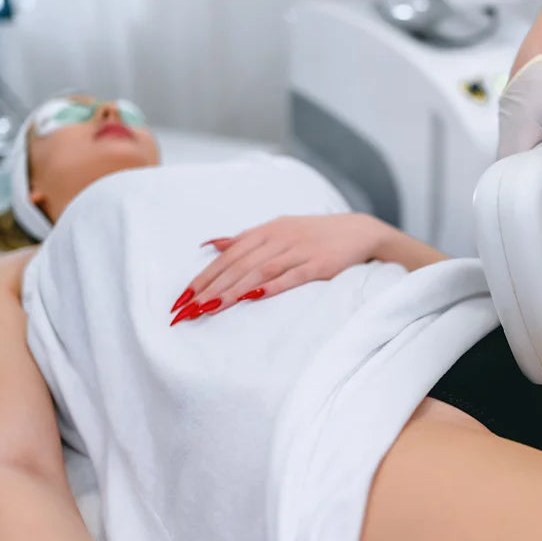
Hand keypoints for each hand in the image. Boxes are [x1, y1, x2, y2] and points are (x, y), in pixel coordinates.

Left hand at [170, 213, 384, 323]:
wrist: (359, 231)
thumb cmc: (314, 234)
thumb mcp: (278, 230)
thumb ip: (245, 239)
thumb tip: (211, 244)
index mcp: (266, 230)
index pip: (228, 256)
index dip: (204, 276)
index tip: (182, 298)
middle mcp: (279, 238)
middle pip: (238, 265)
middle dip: (210, 288)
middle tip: (187, 311)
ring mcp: (299, 250)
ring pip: (259, 271)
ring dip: (232, 290)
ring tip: (210, 309)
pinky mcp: (320, 264)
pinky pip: (291, 276)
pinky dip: (271, 286)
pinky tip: (252, 297)